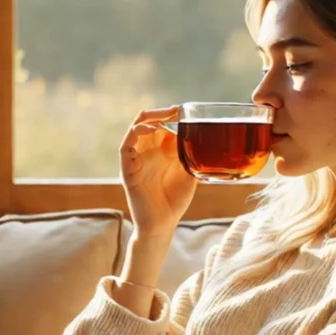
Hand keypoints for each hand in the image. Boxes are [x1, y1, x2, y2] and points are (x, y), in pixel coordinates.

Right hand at [119, 106, 197, 238]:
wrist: (162, 225)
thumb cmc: (175, 201)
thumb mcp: (190, 174)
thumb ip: (193, 157)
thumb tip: (209, 141)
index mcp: (160, 152)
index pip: (162, 126)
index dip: (171, 116)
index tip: (184, 110)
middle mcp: (147, 153)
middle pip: (148, 123)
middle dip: (160, 113)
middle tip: (174, 110)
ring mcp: (136, 160)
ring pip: (135, 130)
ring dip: (148, 118)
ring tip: (163, 116)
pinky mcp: (127, 169)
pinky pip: (125, 146)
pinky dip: (136, 133)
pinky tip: (151, 130)